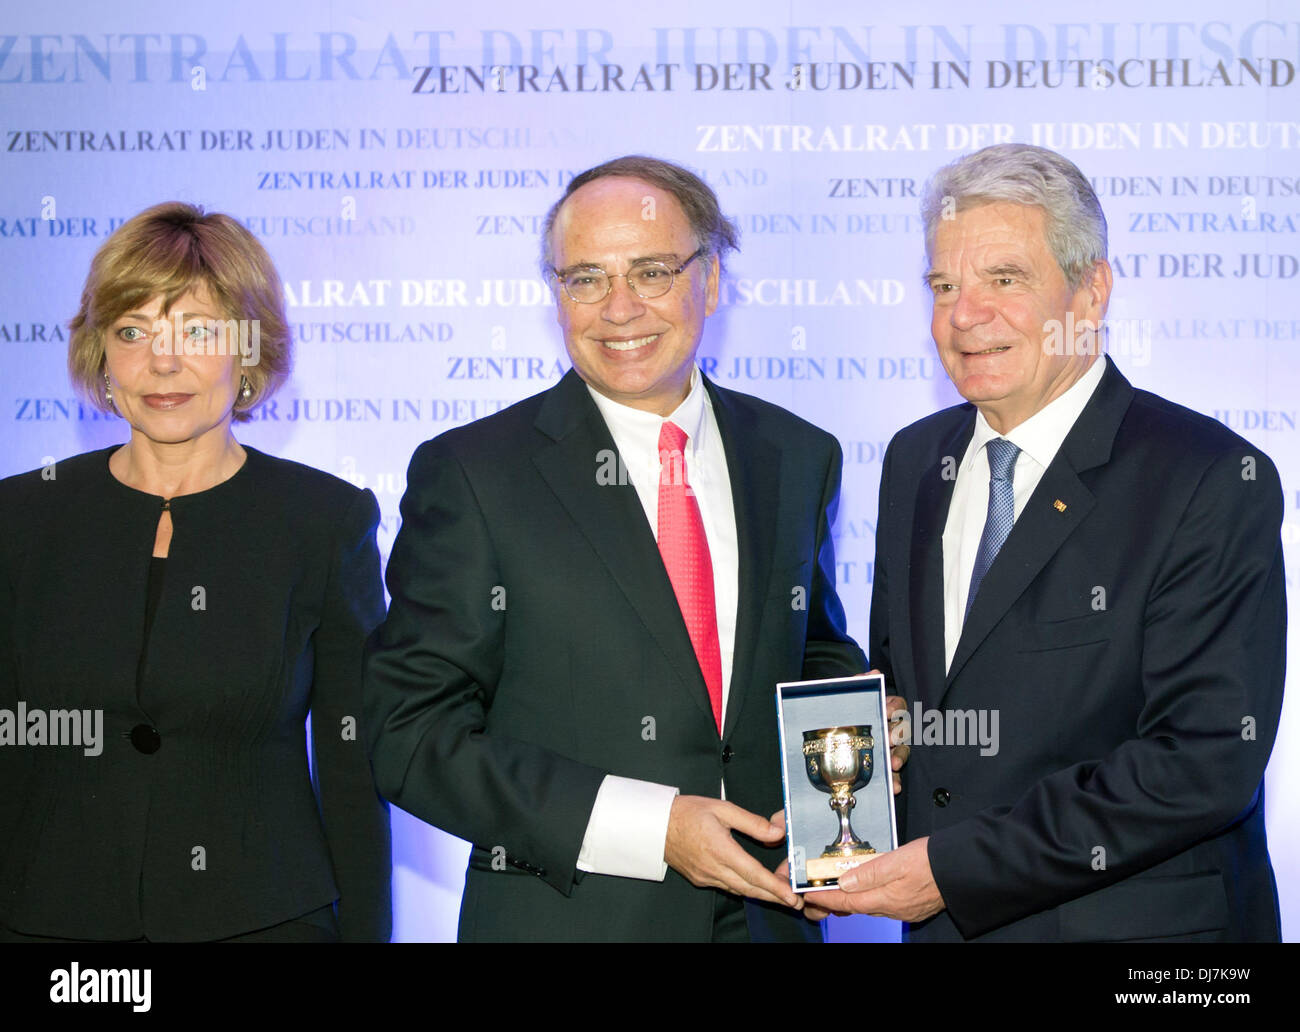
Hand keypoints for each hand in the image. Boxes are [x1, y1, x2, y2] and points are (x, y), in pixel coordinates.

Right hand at [664, 796, 800, 908]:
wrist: (656, 824)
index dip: (774, 887)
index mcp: (720, 849)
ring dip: (760, 894)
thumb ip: (751, 822)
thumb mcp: (722, 808)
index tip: (790, 896)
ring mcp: (706, 877)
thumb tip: (776, 832)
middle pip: (749, 889)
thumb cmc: (687, 813)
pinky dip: (743, 888)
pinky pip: (727, 887)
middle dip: (774, 897)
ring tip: (780, 895)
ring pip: (739, 890)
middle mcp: (713, 868)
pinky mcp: (700, 879)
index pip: (753, 873)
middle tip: (795, 902)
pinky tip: (753, 886)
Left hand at [798, 837, 943, 922]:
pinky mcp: (912, 906)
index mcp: (885, 898)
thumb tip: (845, 882)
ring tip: (839, 888)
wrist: (964, 870)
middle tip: (820, 892)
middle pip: (856, 907)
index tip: (808, 896)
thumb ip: (869, 872)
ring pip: (870, 906)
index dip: (825, 899)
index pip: (846, 902)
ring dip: (853, 899)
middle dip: (836, 901)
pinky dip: (870, 898)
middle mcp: (892, 909)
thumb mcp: (897, 860)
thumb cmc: (932, 862)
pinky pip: (884, 905)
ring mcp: (903, 910)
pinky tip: (869, 888)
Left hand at [852, 671, 909, 794]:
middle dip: (899, 735)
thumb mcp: (847, 699)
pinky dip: (895, 781)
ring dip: (900, 758)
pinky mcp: (885, 768)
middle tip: (891, 740)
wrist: (830, 739)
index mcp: (885, 711)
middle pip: (903, 730)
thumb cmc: (844, 715)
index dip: (895, 708)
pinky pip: (894, 775)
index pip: (898, 706)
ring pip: (902, 752)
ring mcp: (890, 750)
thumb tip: (875, 674)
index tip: (887, 712)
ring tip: (894, 765)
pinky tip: (894, 787)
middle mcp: (892, 729)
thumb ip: (858, 684)